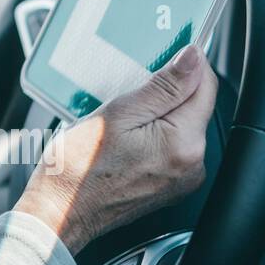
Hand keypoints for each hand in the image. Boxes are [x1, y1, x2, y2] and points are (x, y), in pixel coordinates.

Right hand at [14, 44, 216, 254]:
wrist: (59, 213)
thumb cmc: (76, 170)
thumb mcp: (116, 115)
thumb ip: (162, 87)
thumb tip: (193, 58)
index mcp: (184, 144)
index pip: (205, 86)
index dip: (187, 63)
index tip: (167, 51)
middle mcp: (192, 164)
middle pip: (193, 105)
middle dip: (166, 88)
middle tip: (129, 87)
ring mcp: (182, 177)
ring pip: (179, 124)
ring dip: (156, 109)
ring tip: (120, 113)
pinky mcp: (169, 184)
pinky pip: (169, 144)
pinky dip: (151, 130)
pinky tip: (122, 133)